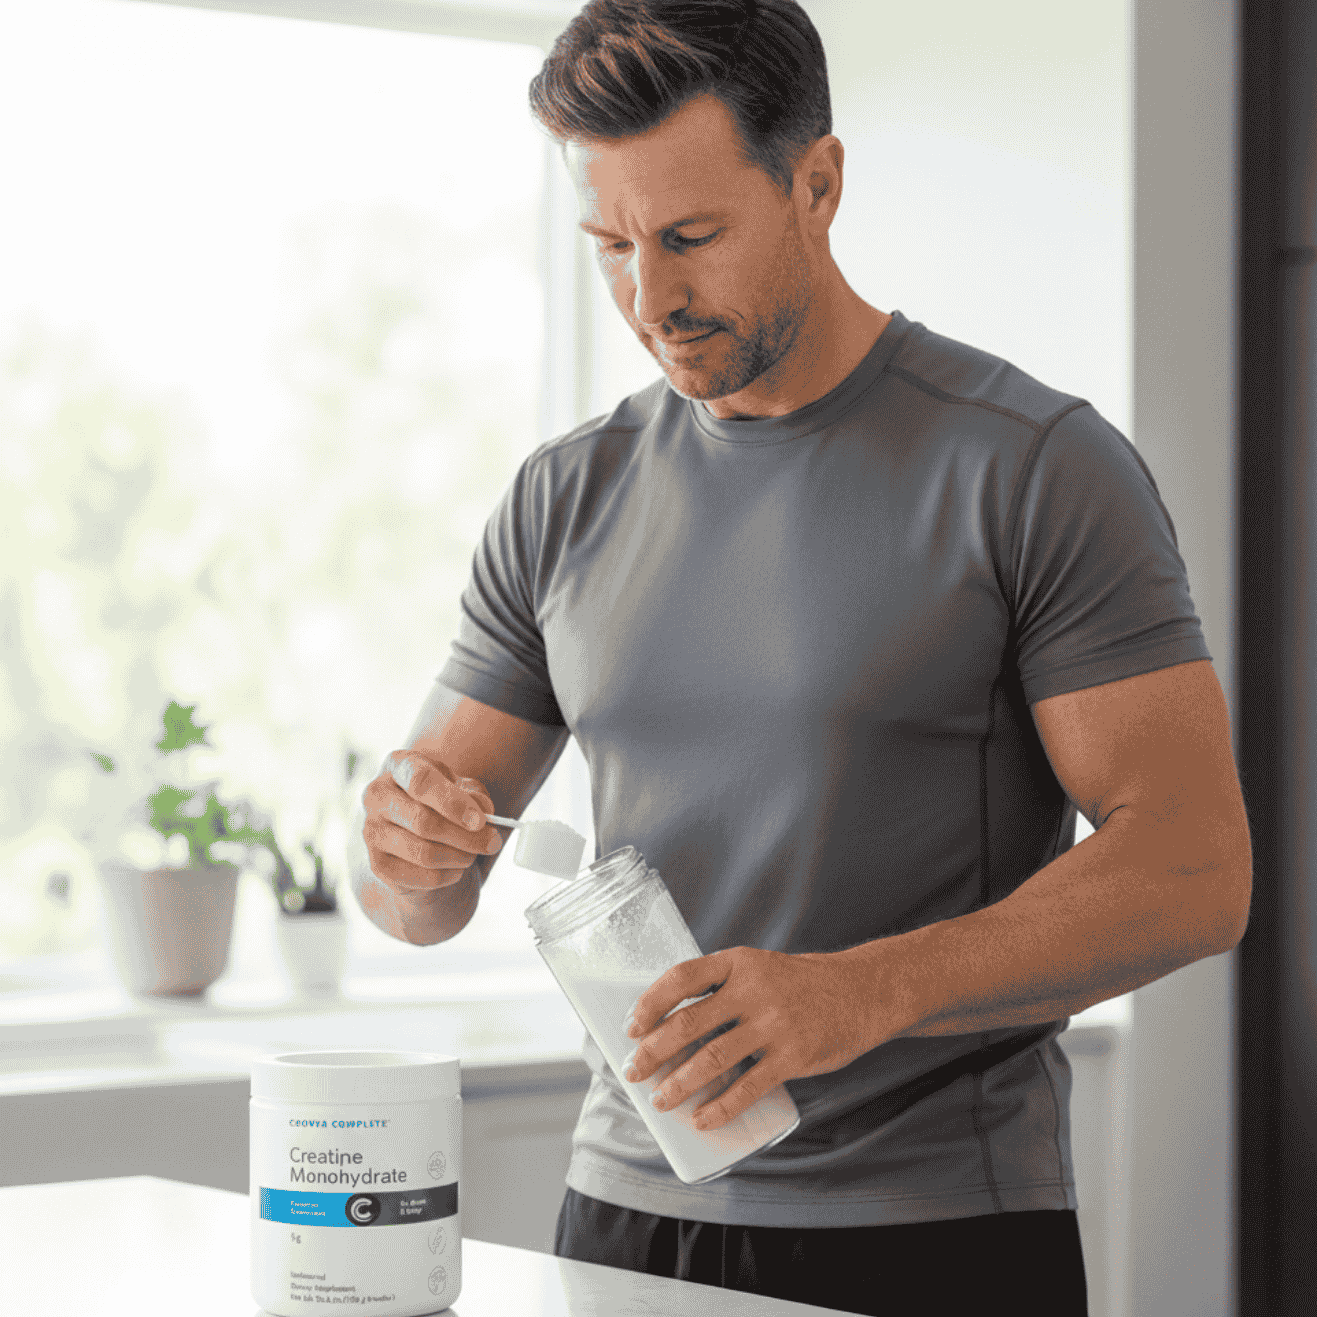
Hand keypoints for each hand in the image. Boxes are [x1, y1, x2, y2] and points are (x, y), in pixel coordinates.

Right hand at [360, 749, 502, 894]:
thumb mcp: (462, 790)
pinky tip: (455, 868)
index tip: (480, 820)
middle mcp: (377, 795)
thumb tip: (483, 810)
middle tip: (493, 843)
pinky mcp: (378, 863)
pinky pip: (420, 876)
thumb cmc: (442, 804)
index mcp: (399, 765)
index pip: (421, 780)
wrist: (416, 836)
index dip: (452, 802)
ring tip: (473, 854)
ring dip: (459, 857)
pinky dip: (447, 876)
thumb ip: (474, 795)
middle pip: (423, 821)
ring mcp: (372, 830)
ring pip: (423, 853)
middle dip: (466, 837)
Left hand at [620, 946, 895, 1130]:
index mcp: (739, 961)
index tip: (632, 1027)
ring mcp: (774, 1023)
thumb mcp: (760, 969)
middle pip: (689, 1023)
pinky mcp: (793, 1056)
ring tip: (662, 1100)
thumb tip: (670, 1028)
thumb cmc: (799, 985)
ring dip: (680, 1084)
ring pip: (712, 1059)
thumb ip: (723, 988)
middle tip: (634, 1072)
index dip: (651, 1003)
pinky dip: (720, 1107)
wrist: (862, 992)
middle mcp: (753, 989)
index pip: (682, 977)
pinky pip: (748, 1087)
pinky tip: (702, 1119)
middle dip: (654, 1052)